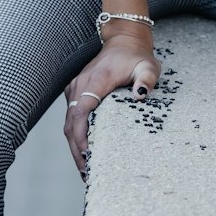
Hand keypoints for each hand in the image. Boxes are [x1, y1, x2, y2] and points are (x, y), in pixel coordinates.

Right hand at [63, 27, 159, 179]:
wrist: (122, 41)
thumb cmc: (136, 56)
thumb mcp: (148, 65)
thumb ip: (147, 79)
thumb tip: (140, 95)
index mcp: (95, 81)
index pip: (81, 112)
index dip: (81, 135)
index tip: (88, 153)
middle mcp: (79, 86)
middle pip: (70, 123)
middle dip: (76, 150)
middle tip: (86, 173)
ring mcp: (74, 89)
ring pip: (68, 123)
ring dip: (74, 146)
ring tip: (85, 169)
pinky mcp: (74, 92)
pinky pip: (71, 117)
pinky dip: (75, 136)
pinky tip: (84, 152)